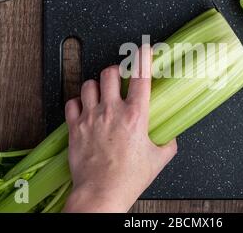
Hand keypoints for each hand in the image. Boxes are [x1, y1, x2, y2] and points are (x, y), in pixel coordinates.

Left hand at [63, 47, 176, 212]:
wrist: (101, 193)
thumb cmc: (128, 178)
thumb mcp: (158, 160)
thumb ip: (168, 143)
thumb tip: (170, 137)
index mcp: (135, 116)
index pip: (140, 76)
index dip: (143, 57)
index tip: (144, 49)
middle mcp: (112, 111)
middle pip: (109, 72)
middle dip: (115, 71)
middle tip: (119, 78)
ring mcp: (91, 118)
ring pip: (89, 84)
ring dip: (96, 85)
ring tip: (101, 93)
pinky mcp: (75, 127)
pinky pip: (72, 102)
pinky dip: (78, 102)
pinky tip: (85, 108)